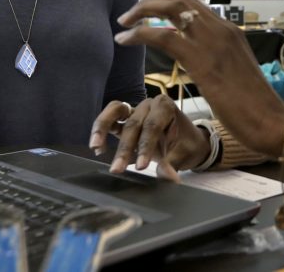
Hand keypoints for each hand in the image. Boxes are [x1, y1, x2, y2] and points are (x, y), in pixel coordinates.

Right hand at [89, 96, 210, 181]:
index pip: (153, 126)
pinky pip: (110, 119)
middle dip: (124, 148)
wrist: (188, 141)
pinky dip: (102, 130)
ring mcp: (135, 109)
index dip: (145, 146)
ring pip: (115, 112)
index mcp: (166, 107)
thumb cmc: (186, 145)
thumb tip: (168, 178)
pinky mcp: (124, 118)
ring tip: (96, 146)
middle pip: (133, 124)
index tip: (140, 166)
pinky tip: (98, 148)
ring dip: (103, 129)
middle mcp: (149, 105)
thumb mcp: (182, 155)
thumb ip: (171, 165)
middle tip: (117, 169)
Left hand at [114, 0, 283, 156]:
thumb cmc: (254, 105)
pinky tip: (124, 40)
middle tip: (132, 4)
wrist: (270, 120)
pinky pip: (163, 36)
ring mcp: (212, 41)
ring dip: (142, 11)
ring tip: (123, 22)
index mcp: (231, 31)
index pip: (195, 4)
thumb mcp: (236, 71)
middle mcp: (221, 29)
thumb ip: (219, 58)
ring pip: (170, 9)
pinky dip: (139, 34)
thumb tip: (203, 59)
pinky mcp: (201, 59)